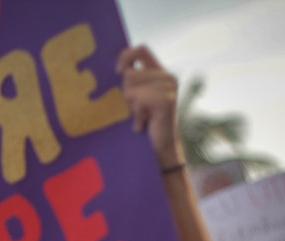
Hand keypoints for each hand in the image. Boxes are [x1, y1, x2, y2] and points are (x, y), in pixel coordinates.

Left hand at [117, 46, 184, 169]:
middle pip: (130, 74)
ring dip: (132, 106)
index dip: (125, 57)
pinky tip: (144, 123)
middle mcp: (167, 76)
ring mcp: (170, 87)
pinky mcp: (167, 100)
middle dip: (126, 93)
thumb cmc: (144, 123)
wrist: (161, 147)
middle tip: (137, 109)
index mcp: (159, 72)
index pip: (141, 50)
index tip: (117, 73)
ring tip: (142, 117)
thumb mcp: (135, 98)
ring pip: (132, 89)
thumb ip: (131, 81)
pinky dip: (137, 114)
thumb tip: (114, 69)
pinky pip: (138, 99)